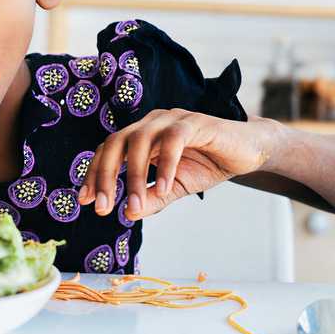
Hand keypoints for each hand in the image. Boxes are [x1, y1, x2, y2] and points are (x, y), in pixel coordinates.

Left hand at [77, 109, 275, 220]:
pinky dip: (165, 164)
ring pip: (139, 141)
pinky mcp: (195, 122)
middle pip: (115, 143)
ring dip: (134, 176)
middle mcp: (151, 123)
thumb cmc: (209, 164)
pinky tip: (164, 187)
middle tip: (102, 207)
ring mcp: (172, 119)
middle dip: (105, 176)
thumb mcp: (175, 187)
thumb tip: (129, 214)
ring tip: (134, 206)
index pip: (108, 151)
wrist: (249, 151)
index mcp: (142, 135)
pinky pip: (173, 140)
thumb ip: (153, 198)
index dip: (94, 174)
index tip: (85, 201)